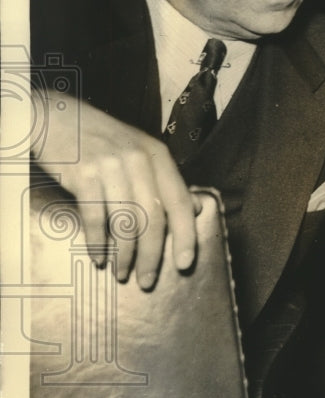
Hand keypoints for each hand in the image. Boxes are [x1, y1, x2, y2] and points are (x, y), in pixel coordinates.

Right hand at [32, 90, 197, 288]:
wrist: (57, 117)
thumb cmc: (102, 140)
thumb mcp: (141, 151)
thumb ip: (167, 180)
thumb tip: (195, 209)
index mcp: (159, 156)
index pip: (180, 202)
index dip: (185, 236)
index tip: (185, 264)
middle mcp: (138, 160)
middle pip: (154, 218)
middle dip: (152, 255)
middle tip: (148, 281)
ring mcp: (110, 166)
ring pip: (125, 222)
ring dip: (124, 255)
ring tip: (122, 273)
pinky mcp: (83, 174)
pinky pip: (95, 217)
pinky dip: (97, 242)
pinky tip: (98, 257)